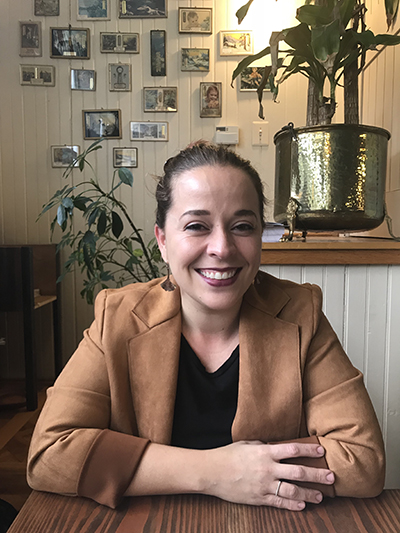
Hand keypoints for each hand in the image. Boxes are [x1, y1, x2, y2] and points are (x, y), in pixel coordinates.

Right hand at [204, 440, 334, 510]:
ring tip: (320, 496)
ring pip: (292, 491)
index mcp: (265, 452)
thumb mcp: (248, 444)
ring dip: (309, 494)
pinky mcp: (259, 498)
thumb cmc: (228, 455)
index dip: (309, 450)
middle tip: (331, 477)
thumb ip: (264, 446)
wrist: (212, 472)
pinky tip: (302, 506)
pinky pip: (279, 503)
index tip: (321, 450)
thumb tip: (277, 447)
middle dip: (317, 475)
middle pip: (298, 472)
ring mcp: (264, 485)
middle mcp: (268, 469)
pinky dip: (292, 505)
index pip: (293, 449)